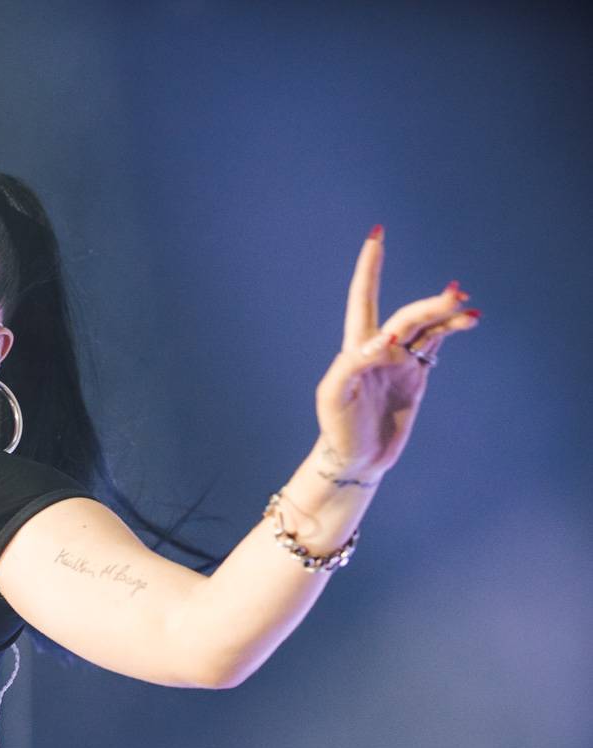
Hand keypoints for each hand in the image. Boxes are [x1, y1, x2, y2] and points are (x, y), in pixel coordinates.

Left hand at [312, 227, 480, 482]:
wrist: (356, 458)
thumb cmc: (337, 427)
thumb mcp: (334, 396)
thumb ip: (354, 364)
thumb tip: (386, 341)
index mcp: (355, 347)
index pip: (363, 298)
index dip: (369, 267)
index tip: (377, 234)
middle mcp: (379, 347)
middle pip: (408, 315)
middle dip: (430, 305)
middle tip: (455, 296)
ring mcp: (400, 360)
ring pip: (427, 327)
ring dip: (446, 314)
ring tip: (468, 307)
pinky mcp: (415, 376)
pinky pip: (436, 344)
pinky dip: (451, 330)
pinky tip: (467, 320)